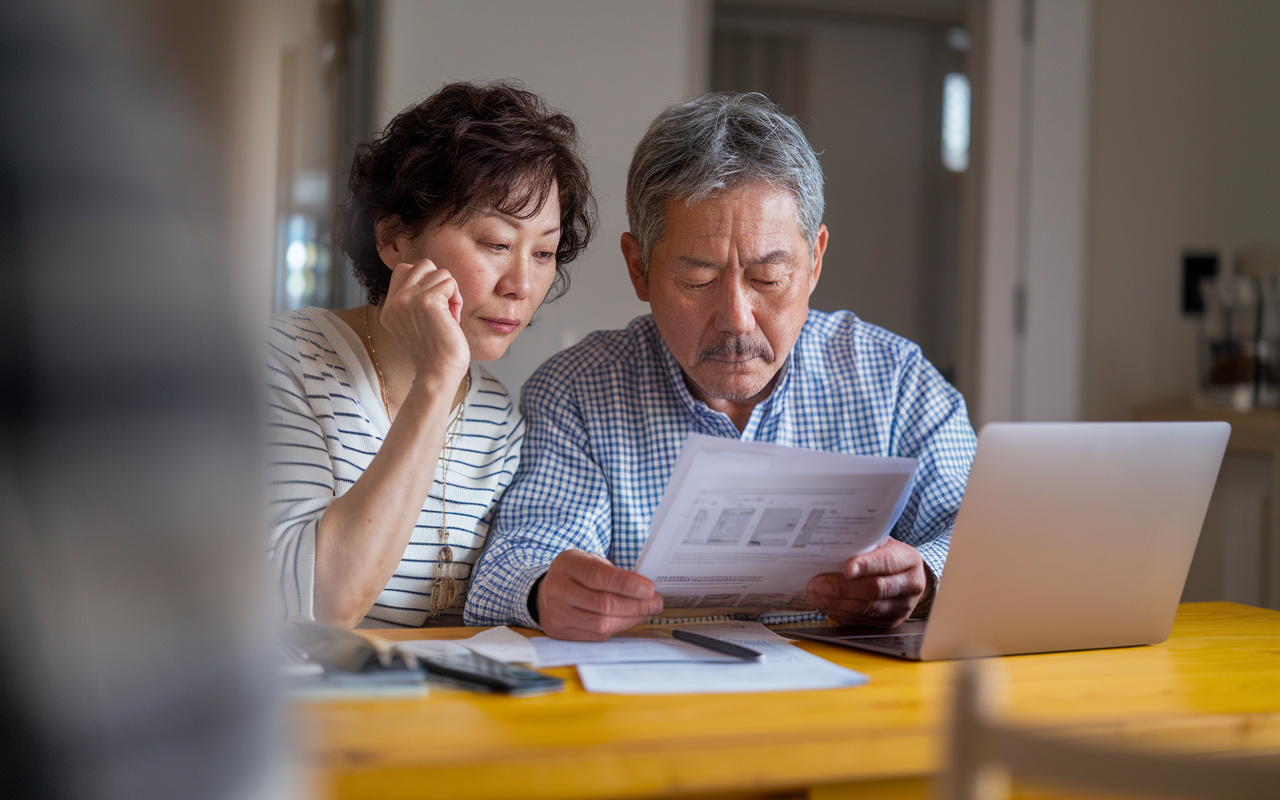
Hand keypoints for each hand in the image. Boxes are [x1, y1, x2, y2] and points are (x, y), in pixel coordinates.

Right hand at [379, 258, 469, 386]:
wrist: (438, 373)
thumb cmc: (436, 353)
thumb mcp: (416, 324)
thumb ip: (415, 301)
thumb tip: (433, 274)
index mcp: (389, 308)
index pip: (404, 269)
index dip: (425, 280)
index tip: (433, 306)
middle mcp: (395, 301)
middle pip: (422, 264)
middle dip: (439, 282)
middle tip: (444, 307)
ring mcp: (408, 299)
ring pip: (440, 272)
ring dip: (451, 292)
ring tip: (449, 316)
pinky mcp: (427, 301)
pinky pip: (450, 282)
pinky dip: (457, 299)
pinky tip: (453, 318)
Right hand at [537, 550, 663, 640]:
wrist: (547, 590)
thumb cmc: (577, 573)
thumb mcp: (591, 561)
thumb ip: (613, 573)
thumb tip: (645, 591)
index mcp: (567, 565)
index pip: (598, 577)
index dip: (627, 584)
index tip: (650, 589)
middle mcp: (557, 590)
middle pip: (603, 604)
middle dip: (636, 605)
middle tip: (656, 603)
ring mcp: (556, 614)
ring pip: (601, 624)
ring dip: (630, 619)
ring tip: (646, 612)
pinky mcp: (560, 632)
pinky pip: (596, 635)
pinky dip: (618, 628)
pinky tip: (629, 619)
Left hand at [806, 538, 929, 626]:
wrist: (907, 576)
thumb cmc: (886, 554)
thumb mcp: (881, 543)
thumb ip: (863, 545)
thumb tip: (830, 548)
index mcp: (909, 559)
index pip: (886, 563)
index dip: (865, 566)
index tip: (846, 569)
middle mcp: (910, 584)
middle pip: (874, 590)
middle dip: (842, 588)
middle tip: (818, 584)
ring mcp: (902, 606)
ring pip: (866, 608)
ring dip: (836, 603)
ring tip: (816, 594)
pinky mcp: (891, 621)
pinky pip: (862, 620)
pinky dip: (841, 612)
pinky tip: (826, 604)